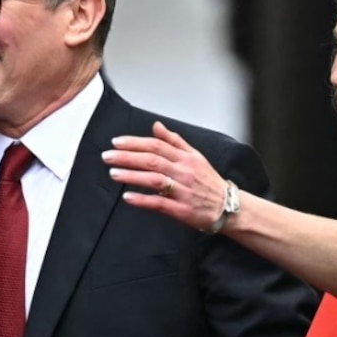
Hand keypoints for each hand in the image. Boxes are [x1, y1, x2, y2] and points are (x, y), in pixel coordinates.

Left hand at [103, 123, 230, 231]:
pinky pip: (160, 203)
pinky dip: (143, 200)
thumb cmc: (208, 182)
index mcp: (186, 158)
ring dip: (132, 176)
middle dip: (128, 157)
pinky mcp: (181, 210)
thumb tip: (156, 126)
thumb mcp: (195, 156)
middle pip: (153, 160)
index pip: (157, 146)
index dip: (136, 143)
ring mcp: (182, 191)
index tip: (117, 142)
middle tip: (108, 156)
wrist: (228, 207)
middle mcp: (184, 172)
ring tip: (113, 173)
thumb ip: (174, 141)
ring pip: (155, 180)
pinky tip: (128, 197)